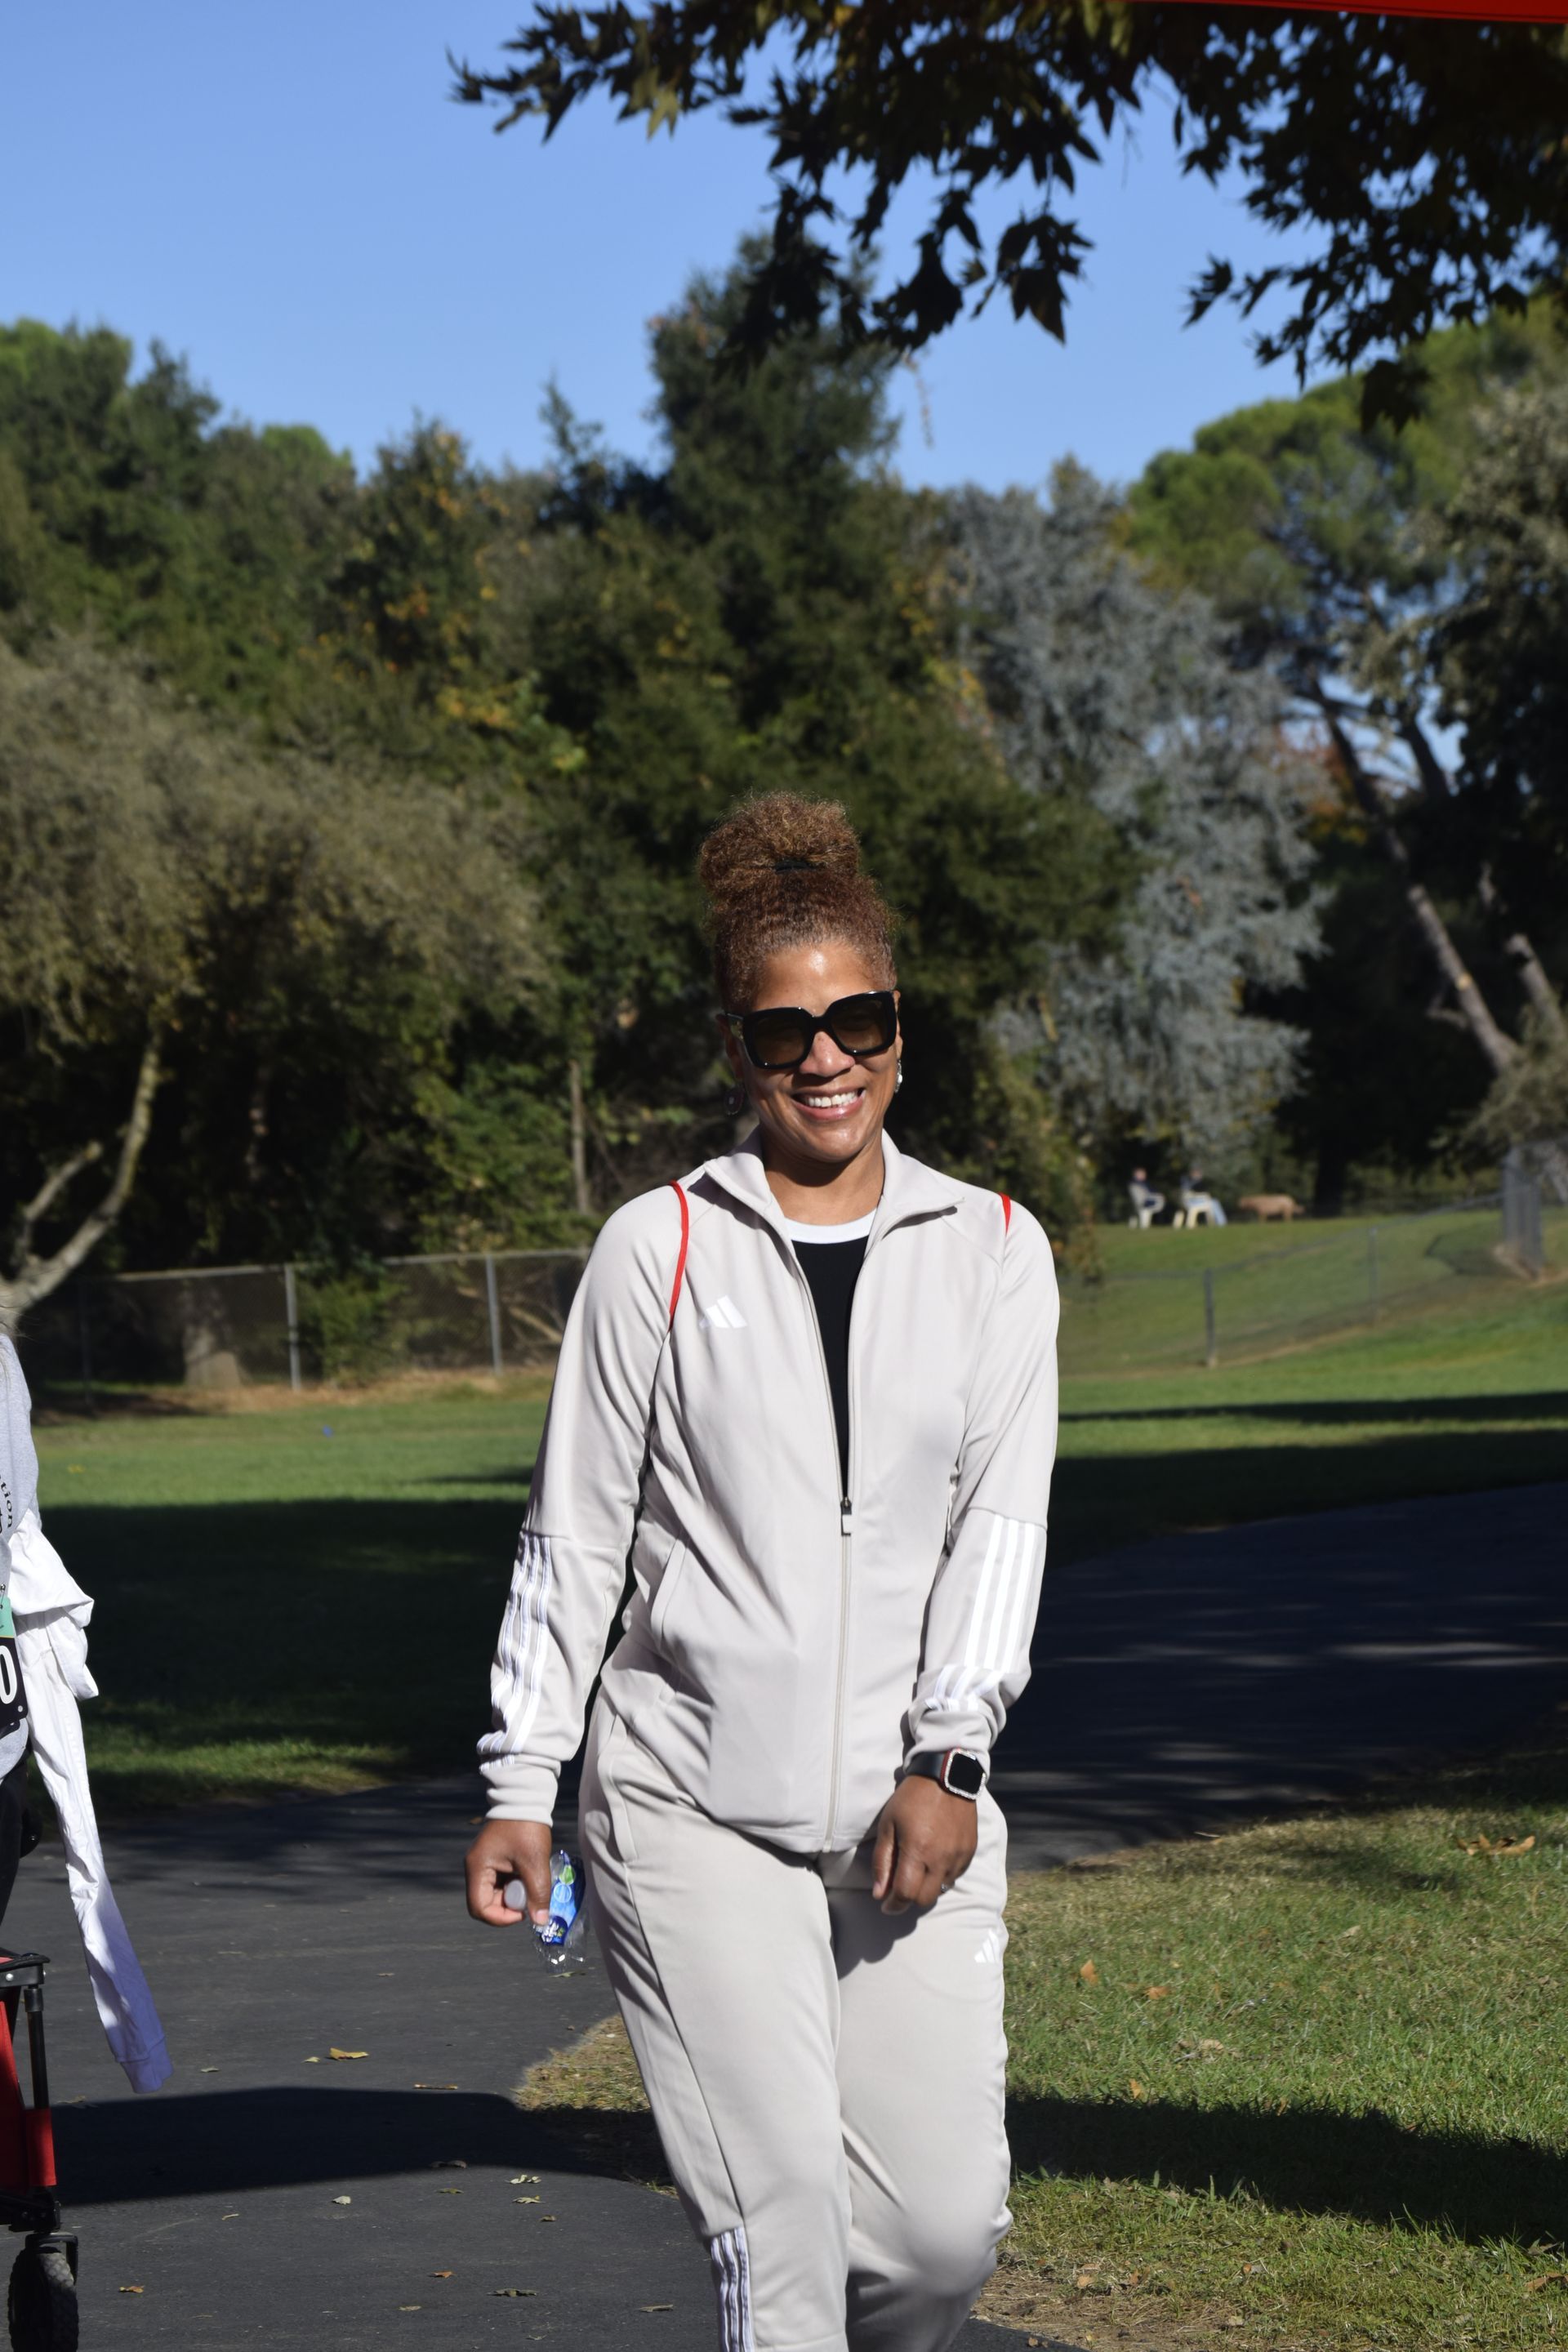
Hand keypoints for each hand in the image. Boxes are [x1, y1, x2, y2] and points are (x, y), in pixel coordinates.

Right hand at [465, 1816, 552, 1926]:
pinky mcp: (494, 1859)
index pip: (479, 1908)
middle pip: (486, 1902)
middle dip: (509, 1906)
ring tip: (531, 1884)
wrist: (526, 1797)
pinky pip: (501, 1882)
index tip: (522, 1913)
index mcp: (478, 1868)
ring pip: (495, 1893)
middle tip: (529, 1898)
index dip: (500, 1917)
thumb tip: (539, 1922)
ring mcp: (484, 1863)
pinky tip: (529, 1876)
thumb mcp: (534, 1862)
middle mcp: (476, 1867)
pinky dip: (515, 1884)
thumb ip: (537, 1893)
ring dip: (514, 1895)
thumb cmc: (526, 1827)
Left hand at [871, 1776, 978, 1915]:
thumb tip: (879, 1894)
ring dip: (926, 1888)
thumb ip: (882, 1861)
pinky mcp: (969, 1852)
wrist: (947, 1777)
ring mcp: (958, 1857)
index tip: (885, 1903)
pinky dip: (941, 1876)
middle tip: (899, 1888)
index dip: (892, 1905)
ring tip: (917, 1871)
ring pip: (940, 1890)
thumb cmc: (911, 1799)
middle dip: (908, 1899)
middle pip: (924, 1899)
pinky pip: (954, 1876)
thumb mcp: (888, 1824)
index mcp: (918, 1852)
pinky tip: (933, 1860)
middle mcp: (941, 1860)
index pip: (905, 1895)